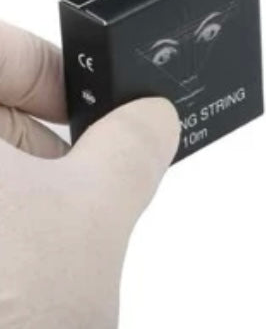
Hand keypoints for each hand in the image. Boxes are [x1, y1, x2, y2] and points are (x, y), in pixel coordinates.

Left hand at [0, 19, 178, 328]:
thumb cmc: (3, 319)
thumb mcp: (95, 212)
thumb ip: (135, 141)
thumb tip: (149, 117)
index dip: (42, 64)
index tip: (81, 108)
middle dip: (32, 141)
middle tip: (77, 175)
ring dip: (13, 193)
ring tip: (47, 238)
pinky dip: (0, 230)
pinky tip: (19, 268)